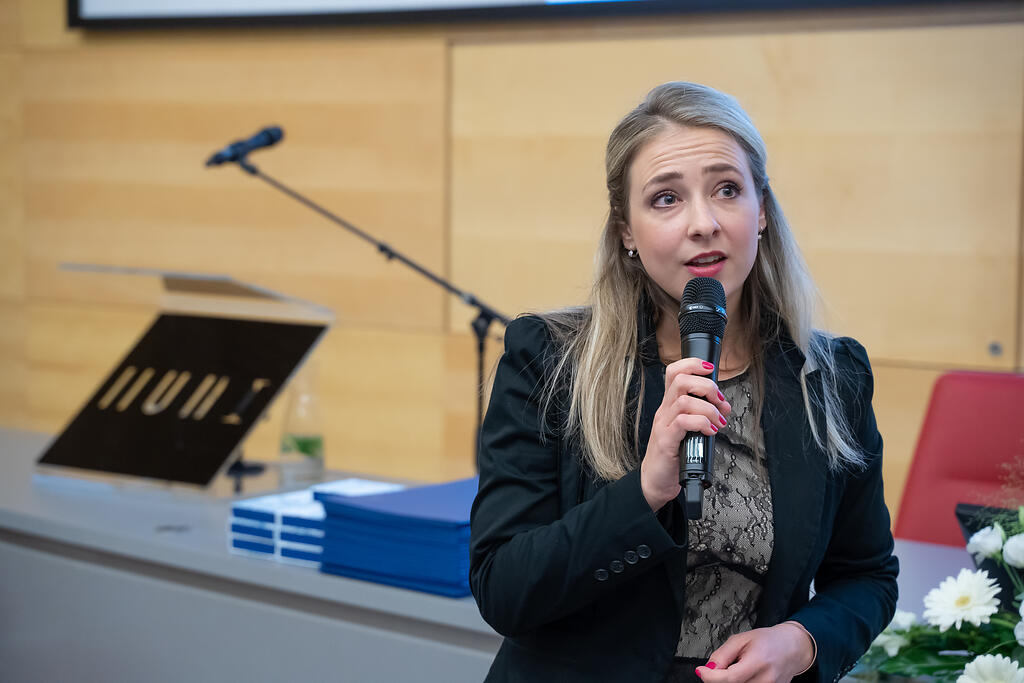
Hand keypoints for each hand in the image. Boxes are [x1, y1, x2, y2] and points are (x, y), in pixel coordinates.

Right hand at [640, 358, 730, 511]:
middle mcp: (664, 411)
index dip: (693, 364)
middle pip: (681, 380)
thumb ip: (701, 414)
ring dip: (708, 409)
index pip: (675, 372)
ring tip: (719, 421)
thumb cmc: (674, 454)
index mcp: (670, 405)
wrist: (656, 480)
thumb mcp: (687, 429)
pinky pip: (683, 422)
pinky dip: (702, 423)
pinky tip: (710, 431)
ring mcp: (663, 425)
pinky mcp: (666, 441)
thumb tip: (723, 405)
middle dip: (707, 386)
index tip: (711, 370)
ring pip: (684, 400)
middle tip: (720, 402)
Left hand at [695, 624, 814, 682]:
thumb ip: (722, 655)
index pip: (729, 678)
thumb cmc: (768, 640)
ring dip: (730, 682)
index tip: (701, 671)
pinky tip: (743, 677)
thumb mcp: (741, 639)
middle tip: (720, 668)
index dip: (710, 677)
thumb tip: (708, 669)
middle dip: (719, 679)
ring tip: (737, 669)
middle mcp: (765, 680)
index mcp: (758, 662)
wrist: (793, 648)